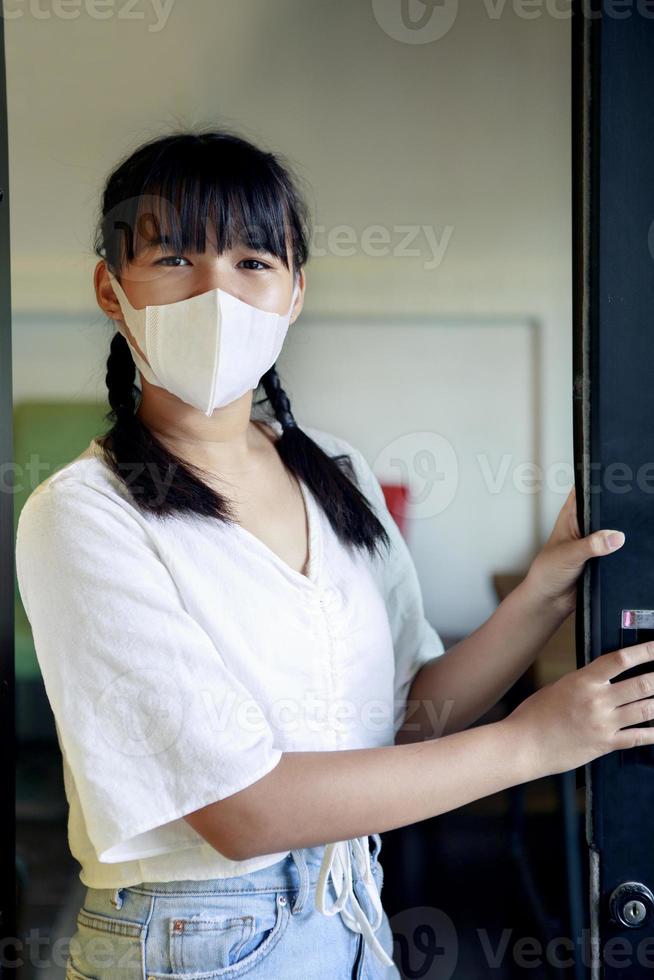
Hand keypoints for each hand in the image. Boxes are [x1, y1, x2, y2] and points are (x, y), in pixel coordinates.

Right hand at [504, 638, 653, 776]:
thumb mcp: (559, 688)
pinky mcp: (605, 745)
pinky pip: (638, 738)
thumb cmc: (534, 715)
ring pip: (646, 710)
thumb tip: (605, 679)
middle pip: (641, 684)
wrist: (523, 745)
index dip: (645, 651)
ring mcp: (603, 724)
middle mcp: (597, 701)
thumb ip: (584, 682)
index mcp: (583, 681)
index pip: (620, 660)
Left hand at [525, 485, 624, 615]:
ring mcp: (594, 543)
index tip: (616, 483)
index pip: (586, 491)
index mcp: (571, 516)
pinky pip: (618, 552)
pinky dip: (622, 553)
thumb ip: (591, 545)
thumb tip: (614, 537)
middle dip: (615, 513)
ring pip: (614, 532)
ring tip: (627, 536)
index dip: (599, 484)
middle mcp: (583, 527)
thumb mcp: (568, 554)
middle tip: (625, 516)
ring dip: (619, 536)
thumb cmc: (547, 573)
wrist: (550, 601)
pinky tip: (626, 554)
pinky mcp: (603, 559)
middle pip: (605, 511)